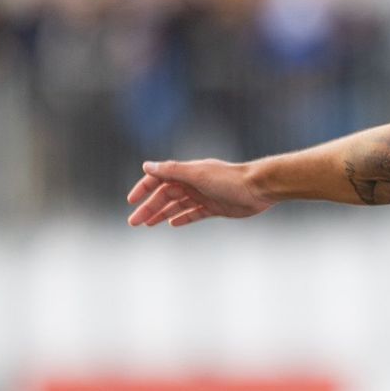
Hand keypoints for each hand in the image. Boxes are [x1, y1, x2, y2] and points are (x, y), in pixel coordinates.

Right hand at [126, 159, 270, 226]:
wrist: (259, 188)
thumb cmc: (229, 179)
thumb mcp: (197, 174)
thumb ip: (172, 170)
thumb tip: (146, 165)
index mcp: (187, 173)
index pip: (158, 179)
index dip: (143, 188)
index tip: (131, 201)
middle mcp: (194, 183)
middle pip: (165, 196)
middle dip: (149, 208)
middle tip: (134, 222)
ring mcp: (204, 195)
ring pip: (177, 206)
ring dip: (162, 214)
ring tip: (148, 224)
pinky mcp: (215, 207)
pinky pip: (194, 213)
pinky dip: (183, 218)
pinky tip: (172, 224)